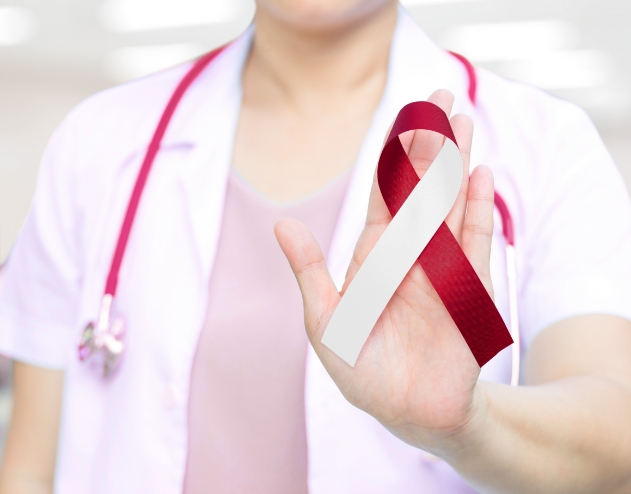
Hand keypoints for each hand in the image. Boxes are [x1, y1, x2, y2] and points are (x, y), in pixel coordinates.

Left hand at [275, 89, 494, 454]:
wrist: (409, 413)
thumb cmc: (363, 370)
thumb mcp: (326, 322)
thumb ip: (309, 272)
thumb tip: (282, 223)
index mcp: (373, 256)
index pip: (384, 194)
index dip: (394, 155)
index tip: (406, 117)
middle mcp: (409, 253)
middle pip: (421, 188)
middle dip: (432, 144)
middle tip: (443, 96)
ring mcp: (441, 268)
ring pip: (450, 206)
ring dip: (456, 165)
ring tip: (464, 123)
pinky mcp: (469, 291)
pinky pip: (476, 245)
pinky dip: (478, 212)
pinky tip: (480, 177)